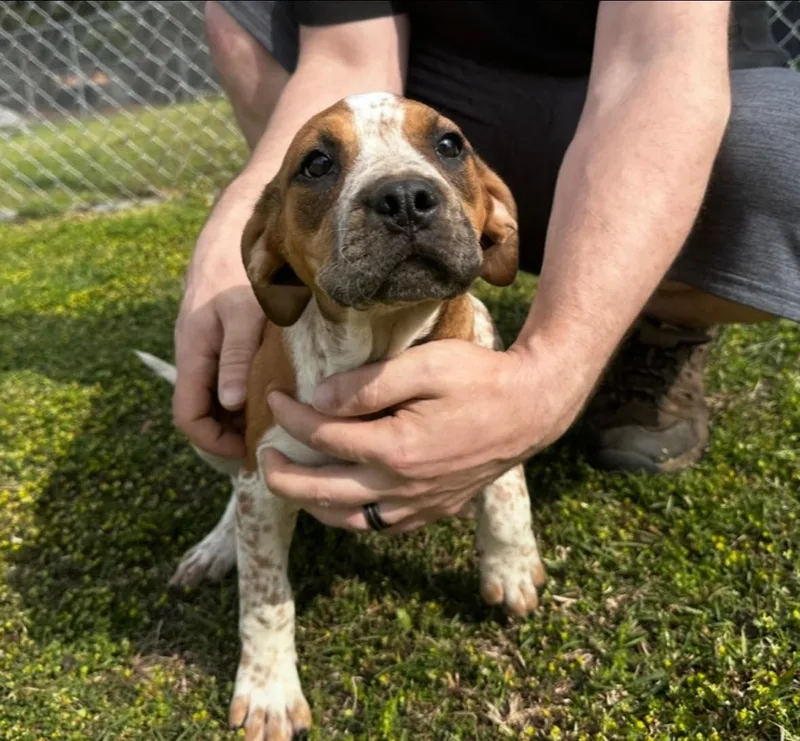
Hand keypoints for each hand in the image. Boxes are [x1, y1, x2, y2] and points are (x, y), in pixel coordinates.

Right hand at [173, 196, 264, 458]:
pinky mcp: (223, 331)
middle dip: (227, 433)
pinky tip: (274, 391)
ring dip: (238, 413)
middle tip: (267, 443)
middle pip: (201, 410)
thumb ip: (235, 358)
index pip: (188, 417)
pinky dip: (245, 390)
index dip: (212, 444)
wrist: (239, 222)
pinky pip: (227, 373)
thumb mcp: (244, 313)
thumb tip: (230, 406)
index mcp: (193, 351)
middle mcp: (195, 351)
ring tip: (274, 423)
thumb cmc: (242, 266)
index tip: (246, 454)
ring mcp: (208, 342)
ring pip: (215, 393)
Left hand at [263, 339, 586, 533]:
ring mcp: (419, 504)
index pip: (323, 436)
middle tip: (262, 453)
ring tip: (295, 481)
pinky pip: (380, 525)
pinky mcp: (435, 509)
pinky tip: (344, 498)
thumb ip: (368, 384)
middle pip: (322, 492)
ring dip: (312, 504)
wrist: (531, 409)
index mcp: (395, 448)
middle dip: (281, 475)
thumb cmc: (480, 379)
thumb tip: (317, 400)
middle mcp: (402, 486)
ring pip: (349, 520)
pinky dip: (351, 516)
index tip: (275, 396)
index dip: (290, 416)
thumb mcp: (425, 365)